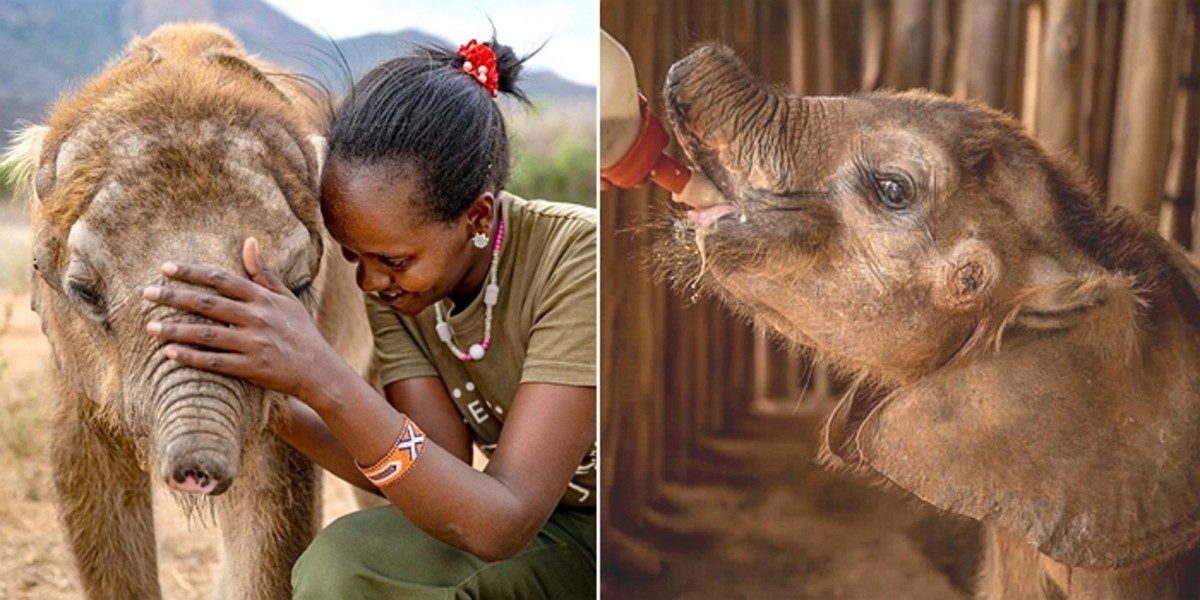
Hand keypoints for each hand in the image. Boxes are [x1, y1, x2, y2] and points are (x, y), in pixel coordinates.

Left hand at [143, 237, 338, 398]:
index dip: (192, 273)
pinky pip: (215, 362)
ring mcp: (254, 343)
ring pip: (207, 334)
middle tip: (146, 293)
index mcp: (263, 298)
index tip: (165, 268)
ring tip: (150, 327)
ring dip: (176, 330)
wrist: (319, 370)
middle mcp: (257, 318)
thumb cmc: (301, 332)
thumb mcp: (287, 299)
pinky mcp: (252, 368)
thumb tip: (249, 241)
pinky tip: (170, 353)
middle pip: (208, 303)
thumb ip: (263, 273)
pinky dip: (192, 358)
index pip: (221, 280)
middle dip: (174, 297)